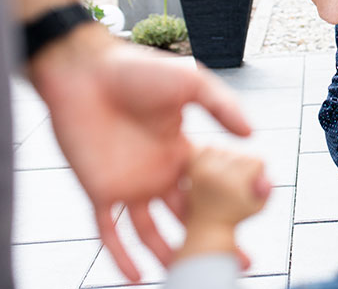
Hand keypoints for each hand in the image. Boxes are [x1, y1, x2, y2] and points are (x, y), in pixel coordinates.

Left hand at [27, 24, 250, 282]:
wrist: (83, 71)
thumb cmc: (137, 70)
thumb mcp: (192, 82)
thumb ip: (223, 107)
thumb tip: (253, 136)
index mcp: (183, 150)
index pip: (213, 187)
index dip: (232, 206)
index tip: (252, 220)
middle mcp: (159, 172)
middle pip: (188, 216)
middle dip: (211, 239)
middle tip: (233, 262)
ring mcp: (129, 184)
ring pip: (151, 232)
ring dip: (169, 255)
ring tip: (188, 276)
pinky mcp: (99, 190)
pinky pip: (109, 232)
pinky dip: (121, 257)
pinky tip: (138, 279)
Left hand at [186, 147, 270, 227]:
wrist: (206, 226)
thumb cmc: (234, 217)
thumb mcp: (257, 207)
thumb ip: (267, 191)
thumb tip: (267, 179)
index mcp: (234, 182)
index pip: (257, 160)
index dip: (258, 173)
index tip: (251, 187)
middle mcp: (216, 173)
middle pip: (240, 153)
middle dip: (243, 166)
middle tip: (237, 184)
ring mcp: (201, 170)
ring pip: (223, 149)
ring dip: (227, 159)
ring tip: (225, 176)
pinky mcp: (191, 169)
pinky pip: (204, 150)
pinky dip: (210, 155)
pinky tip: (213, 168)